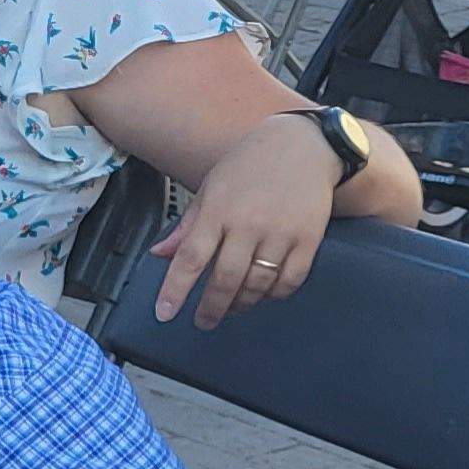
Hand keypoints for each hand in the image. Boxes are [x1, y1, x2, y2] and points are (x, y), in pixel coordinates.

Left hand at [151, 135, 338, 327]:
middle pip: (224, 279)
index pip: (190, 259)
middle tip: (202, 322)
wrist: (302, 146)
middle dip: (210, 308)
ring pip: (257, 284)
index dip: (175, 290)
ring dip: (241, 303)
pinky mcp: (308, 240)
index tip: (165, 313)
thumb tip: (160, 255)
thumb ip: (188, 226)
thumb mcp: (210, 188)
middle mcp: (248, 224)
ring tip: (230, 308)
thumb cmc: (249, 165)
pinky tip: (262, 294)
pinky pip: (290, 280)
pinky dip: (274, 294)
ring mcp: (280, 233)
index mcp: (217, 210)